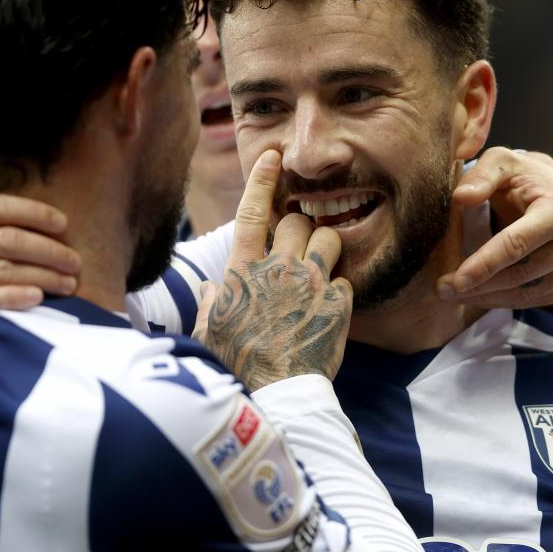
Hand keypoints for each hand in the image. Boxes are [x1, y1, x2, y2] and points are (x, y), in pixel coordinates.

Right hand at [197, 150, 352, 391]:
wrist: (277, 394)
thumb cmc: (236, 365)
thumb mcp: (208, 332)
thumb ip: (209, 303)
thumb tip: (207, 288)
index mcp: (241, 271)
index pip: (251, 212)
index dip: (262, 180)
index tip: (273, 156)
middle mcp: (276, 269)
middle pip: (295, 220)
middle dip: (299, 225)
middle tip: (299, 246)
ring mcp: (310, 284)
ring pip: (329, 238)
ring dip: (326, 247)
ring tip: (321, 267)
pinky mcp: (337, 304)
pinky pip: (345, 278)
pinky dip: (340, 288)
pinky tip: (330, 307)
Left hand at [436, 147, 552, 307]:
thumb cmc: (525, 177)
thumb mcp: (502, 163)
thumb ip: (482, 175)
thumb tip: (461, 197)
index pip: (517, 244)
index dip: (484, 264)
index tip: (455, 281)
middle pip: (519, 275)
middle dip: (478, 285)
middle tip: (442, 290)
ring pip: (525, 294)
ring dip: (486, 297)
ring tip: (453, 294)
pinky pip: (535, 301)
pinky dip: (504, 301)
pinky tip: (480, 294)